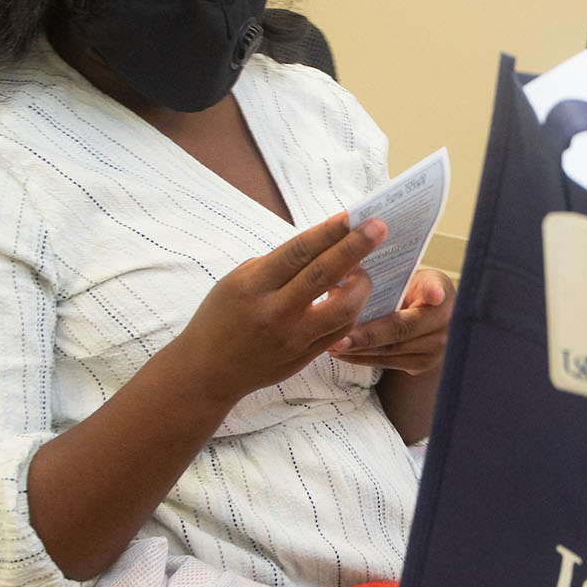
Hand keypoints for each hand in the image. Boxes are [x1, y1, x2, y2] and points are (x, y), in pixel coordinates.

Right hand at [171, 211, 384, 409]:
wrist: (207, 370)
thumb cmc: (220, 317)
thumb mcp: (237, 281)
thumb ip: (277, 265)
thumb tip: (320, 245)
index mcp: (252, 286)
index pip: (298, 253)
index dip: (327, 232)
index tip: (350, 216)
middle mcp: (274, 312)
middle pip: (324, 275)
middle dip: (355, 248)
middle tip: (378, 228)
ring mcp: (293, 338)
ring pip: (343, 309)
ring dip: (360, 285)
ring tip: (363, 269)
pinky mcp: (305, 356)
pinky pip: (341, 330)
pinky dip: (352, 309)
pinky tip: (352, 294)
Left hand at [330, 268, 455, 376]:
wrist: (427, 314)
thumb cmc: (411, 288)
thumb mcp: (409, 275)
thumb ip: (389, 273)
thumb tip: (348, 268)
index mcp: (443, 294)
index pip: (435, 292)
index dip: (434, 292)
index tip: (433, 294)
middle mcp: (446, 324)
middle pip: (402, 330)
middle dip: (367, 337)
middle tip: (339, 339)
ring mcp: (436, 349)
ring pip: (390, 351)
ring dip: (358, 350)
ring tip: (331, 345)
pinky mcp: (422, 365)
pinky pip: (386, 363)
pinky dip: (361, 357)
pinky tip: (342, 352)